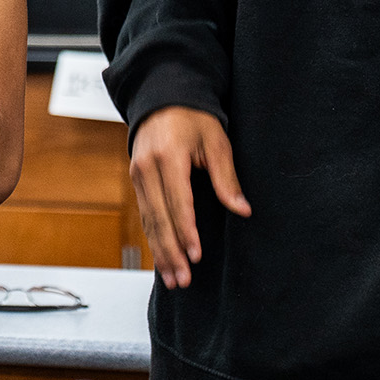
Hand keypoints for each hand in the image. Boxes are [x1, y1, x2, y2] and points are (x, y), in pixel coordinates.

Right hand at [128, 106, 249, 286]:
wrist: (162, 99)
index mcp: (168, 157)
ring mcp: (138, 175)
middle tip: (183, 280)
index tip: (196, 255)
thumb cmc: (194, 118)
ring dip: (160, 252)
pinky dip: (153, 238)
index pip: (178, 201)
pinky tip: (162, 258)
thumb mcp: (216, 141)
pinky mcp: (137, 181)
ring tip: (173, 278)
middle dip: (171, 251)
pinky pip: (145, 215)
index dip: (186, 231)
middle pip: (159, 217)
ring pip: (148, 221)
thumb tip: (242, 210)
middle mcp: (147, 168)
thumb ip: (226, 177)